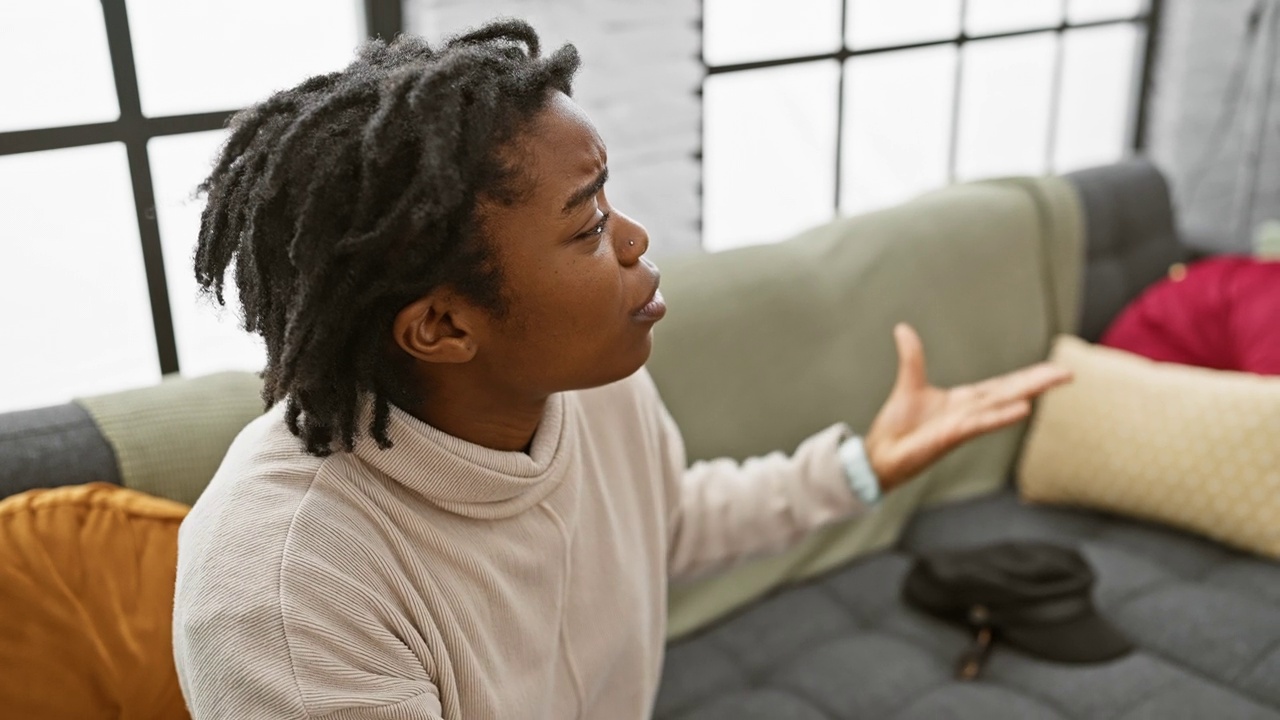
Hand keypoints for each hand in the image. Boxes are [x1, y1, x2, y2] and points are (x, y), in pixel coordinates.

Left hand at [864, 324, 1072, 491]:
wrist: (881, 454)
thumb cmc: (899, 427)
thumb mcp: (909, 384)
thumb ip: (912, 358)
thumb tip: (903, 328)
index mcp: (965, 400)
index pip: (1003, 385)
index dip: (1028, 375)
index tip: (1054, 366)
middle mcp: (970, 412)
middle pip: (1010, 392)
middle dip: (1039, 381)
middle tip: (1069, 372)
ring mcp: (963, 424)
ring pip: (1001, 404)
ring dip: (1027, 392)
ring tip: (1054, 380)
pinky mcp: (951, 436)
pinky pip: (980, 423)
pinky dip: (1001, 416)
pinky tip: (1024, 409)